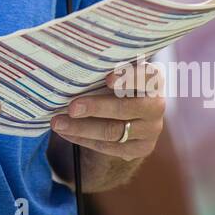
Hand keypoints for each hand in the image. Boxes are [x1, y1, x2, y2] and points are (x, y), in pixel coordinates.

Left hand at [49, 60, 165, 162]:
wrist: (130, 116)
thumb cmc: (116, 85)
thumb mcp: (116, 72)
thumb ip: (104, 69)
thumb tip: (74, 64)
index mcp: (154, 80)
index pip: (147, 77)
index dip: (128, 78)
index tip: (108, 79)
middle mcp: (157, 105)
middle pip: (125, 108)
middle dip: (95, 108)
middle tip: (71, 107)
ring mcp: (150, 130)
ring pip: (113, 131)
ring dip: (81, 128)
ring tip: (57, 123)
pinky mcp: (140, 149)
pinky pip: (108, 147)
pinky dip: (83, 139)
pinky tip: (66, 132)